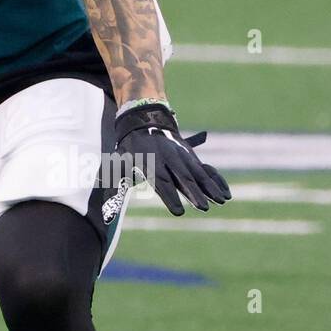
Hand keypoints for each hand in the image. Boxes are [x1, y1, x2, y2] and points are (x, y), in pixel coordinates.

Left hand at [113, 102, 230, 215]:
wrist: (144, 119)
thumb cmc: (131, 147)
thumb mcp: (120, 162)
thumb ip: (117, 184)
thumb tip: (106, 209)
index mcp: (151, 161)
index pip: (162, 182)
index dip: (171, 197)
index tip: (179, 211)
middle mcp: (169, 158)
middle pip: (183, 177)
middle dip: (193, 192)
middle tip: (203, 207)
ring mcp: (181, 155)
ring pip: (197, 172)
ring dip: (210, 187)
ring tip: (221, 201)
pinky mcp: (190, 156)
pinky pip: (205, 168)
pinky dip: (216, 179)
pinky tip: (224, 193)